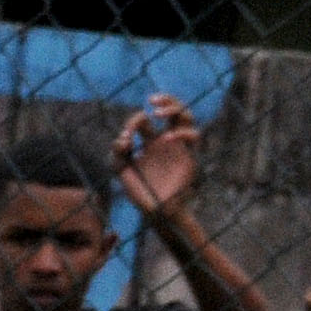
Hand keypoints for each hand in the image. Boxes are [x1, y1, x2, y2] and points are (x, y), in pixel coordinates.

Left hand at [112, 94, 200, 216]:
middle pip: (172, 108)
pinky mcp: (189, 156)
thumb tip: (124, 139)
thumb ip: (117, 154)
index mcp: (148, 141)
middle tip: (152, 100)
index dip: (133, 123)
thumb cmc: (140, 191)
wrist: (156, 211)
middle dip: (165, 98)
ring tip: (158, 113)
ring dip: (174, 107)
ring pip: (186, 115)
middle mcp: (165, 140)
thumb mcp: (122, 171)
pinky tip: (167, 138)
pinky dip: (182, 132)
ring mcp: (178, 146)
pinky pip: (194, 136)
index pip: (144, 120)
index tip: (126, 139)